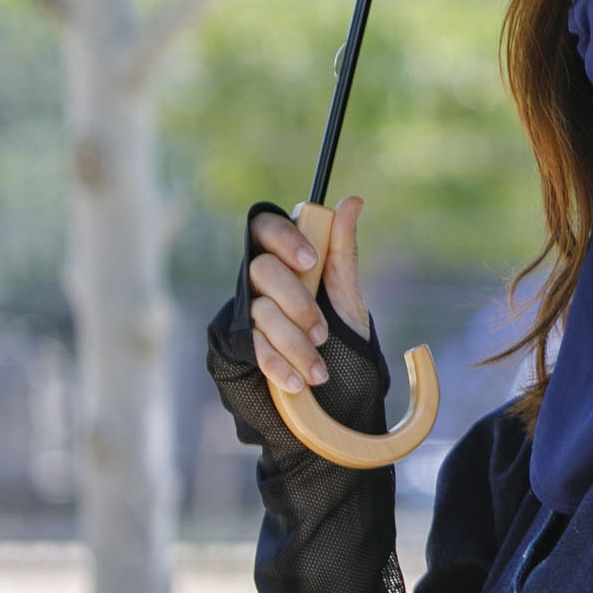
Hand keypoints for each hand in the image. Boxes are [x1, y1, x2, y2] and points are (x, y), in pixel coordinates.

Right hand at [246, 197, 373, 396]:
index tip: (311, 261)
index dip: (284, 239)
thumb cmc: (343, 335)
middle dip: (297, 302)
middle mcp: (261, 280)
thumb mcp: (347, 295)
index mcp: (285, 259)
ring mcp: (248, 311)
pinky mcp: (239, 343)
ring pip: (260, 311)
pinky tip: (297, 381)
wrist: (339, 390)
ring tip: (320, 370)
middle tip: (322, 333)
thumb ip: (342, 252)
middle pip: (262, 269)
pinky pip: (251, 346)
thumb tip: (352, 201)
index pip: (266, 227)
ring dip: (294, 343)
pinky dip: (277, 364)